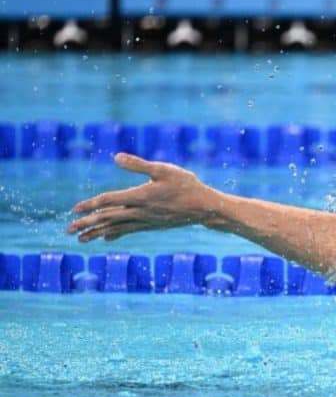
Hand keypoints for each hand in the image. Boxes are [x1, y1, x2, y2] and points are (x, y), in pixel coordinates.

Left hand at [67, 153, 220, 241]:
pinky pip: (129, 231)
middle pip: (108, 218)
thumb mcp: (163, 169)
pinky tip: (106, 238)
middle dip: (87, 224)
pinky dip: (115, 234)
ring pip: (117, 228)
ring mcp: (146, 221)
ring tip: (81, 239)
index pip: (109, 201)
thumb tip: (115, 157)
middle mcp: (140, 212)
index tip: (74, 210)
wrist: (206, 208)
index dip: (91, 204)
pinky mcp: (152, 225)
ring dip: (97, 233)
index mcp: (140, 196)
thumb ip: (138, 164)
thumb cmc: (187, 185)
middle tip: (69, 231)